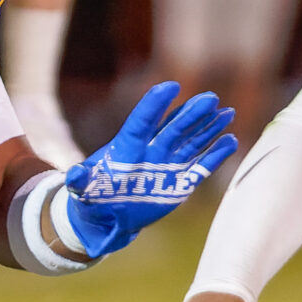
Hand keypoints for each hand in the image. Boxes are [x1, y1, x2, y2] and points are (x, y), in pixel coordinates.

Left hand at [62, 83, 237, 260]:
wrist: (109, 215)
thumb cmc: (94, 197)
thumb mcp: (83, 190)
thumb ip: (80, 182)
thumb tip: (72, 176)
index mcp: (128, 148)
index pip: (143, 121)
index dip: (155, 105)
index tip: (170, 86)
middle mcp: (151, 151)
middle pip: (174, 128)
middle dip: (191, 114)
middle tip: (209, 98)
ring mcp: (167, 166)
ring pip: (191, 142)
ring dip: (209, 128)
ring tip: (226, 111)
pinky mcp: (180, 182)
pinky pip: (201, 166)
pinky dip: (215, 155)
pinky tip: (230, 141)